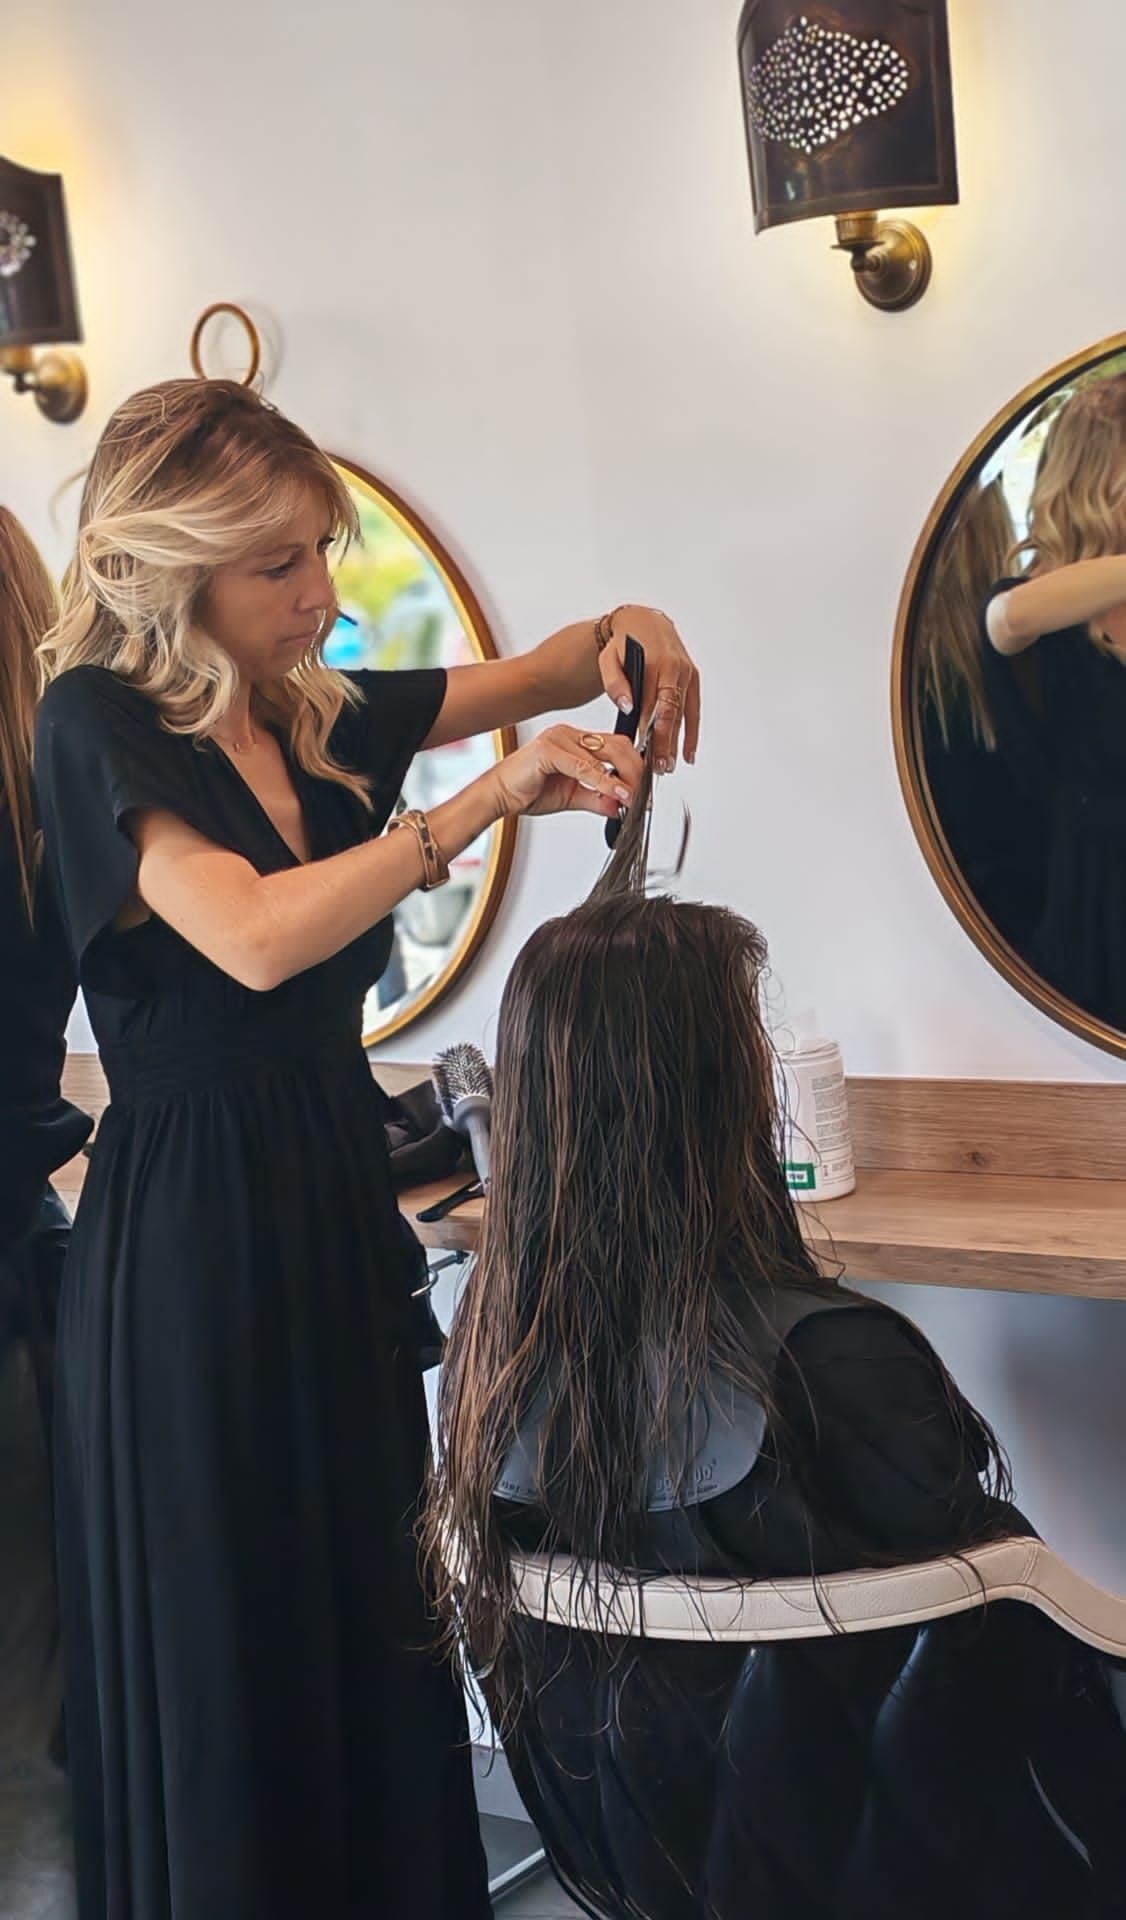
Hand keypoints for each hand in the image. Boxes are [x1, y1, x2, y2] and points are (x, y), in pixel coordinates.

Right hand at [490, 724, 642, 820]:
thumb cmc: (528, 791)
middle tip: (643, 797)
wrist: (498, 796)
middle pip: (618, 745)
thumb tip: (621, 806)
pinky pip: (583, 766)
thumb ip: (597, 798)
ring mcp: (559, 738)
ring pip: (605, 752)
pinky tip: (614, 794)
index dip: (635, 767)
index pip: (618, 746)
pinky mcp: (548, 749)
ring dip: (623, 778)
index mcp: (576, 740)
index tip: (644, 791)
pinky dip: (602, 781)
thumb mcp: (573, 797)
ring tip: (632, 798)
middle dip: (636, 772)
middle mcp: (570, 734)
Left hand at [598, 606, 700, 771]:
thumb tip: (628, 707)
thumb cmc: (624, 644)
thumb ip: (615, 683)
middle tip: (658, 767)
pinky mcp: (693, 678)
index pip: (653, 703)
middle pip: (671, 712)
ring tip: (668, 765)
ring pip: (684, 714)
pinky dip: (691, 733)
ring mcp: (687, 673)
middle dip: (665, 742)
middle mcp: (676, 668)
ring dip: (677, 742)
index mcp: (655, 662)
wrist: (644, 622)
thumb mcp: (608, 658)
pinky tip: (687, 753)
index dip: (648, 729)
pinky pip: (694, 709)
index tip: (641, 751)